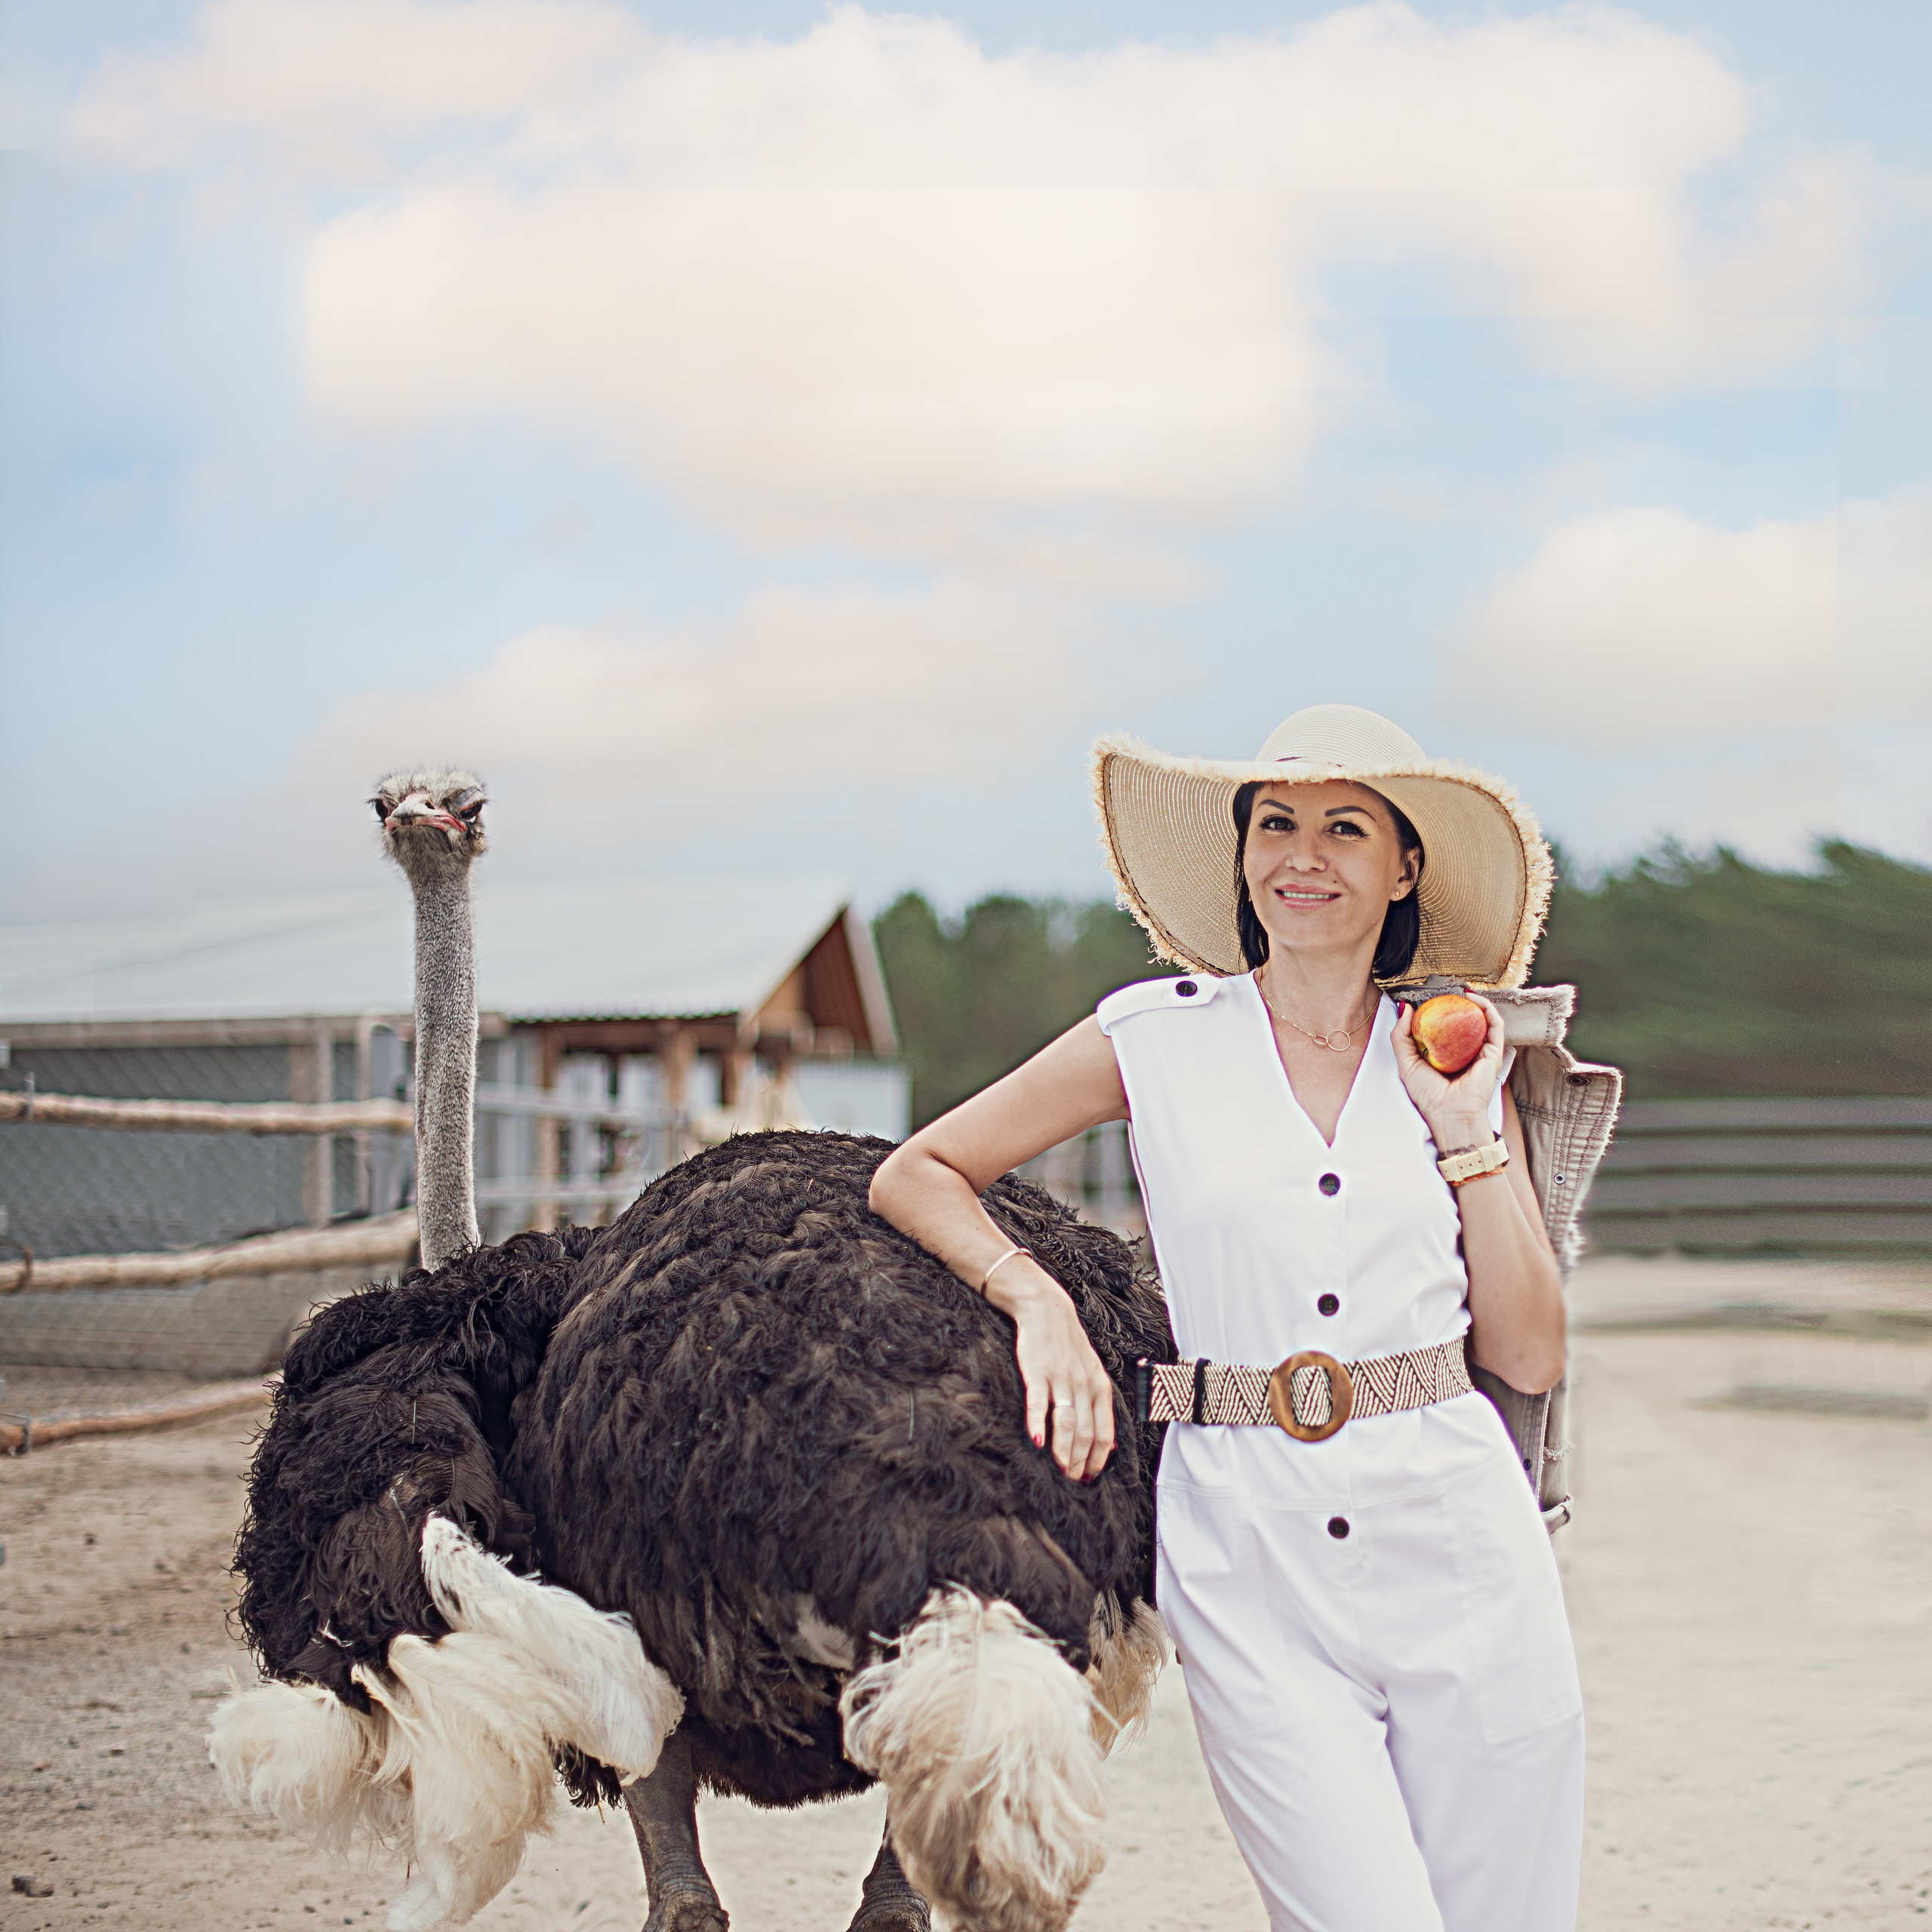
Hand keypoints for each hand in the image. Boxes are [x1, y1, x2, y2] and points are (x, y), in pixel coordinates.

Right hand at [987, 1261, 1116, 1481]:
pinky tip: (1037, 1442)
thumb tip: (1108, 1445)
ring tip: (1059, 1469)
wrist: (1047, 1311)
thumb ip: (1098, 1405)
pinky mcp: (1038, 1372)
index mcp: (1100, 1388)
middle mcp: (1084, 1386)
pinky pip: (1038, 1403)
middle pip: (1085, 1434)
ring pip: (1066, 1423)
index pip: (1104, 1433)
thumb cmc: (1069, 1347)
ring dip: (1063, 1451)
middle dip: (1080, 1462)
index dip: (1098, 1459)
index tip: (1090, 1477)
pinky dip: (1037, 1425)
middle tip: (1072, 1479)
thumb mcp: (1093, 1373)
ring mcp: (1061, 1379)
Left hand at [1391, 993, 1506, 1147]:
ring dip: (1474, 1001)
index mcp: (1445, 1055)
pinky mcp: (1494, 1053)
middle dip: (1456, 1003)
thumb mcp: (1406, 1062)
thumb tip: (1406, 1008)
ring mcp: (1481, 1052)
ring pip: (1482, 1019)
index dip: (1437, 1009)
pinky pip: (1495, 1025)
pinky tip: (1473, 998)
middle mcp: (1465, 1052)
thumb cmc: (1429, 1095)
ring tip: (1460, 989)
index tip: (1426, 995)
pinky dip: (1487, 1008)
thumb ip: (1401, 1036)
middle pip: (1464, 1021)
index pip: (1444, 1027)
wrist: (1451, 1115)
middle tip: (1445, 988)